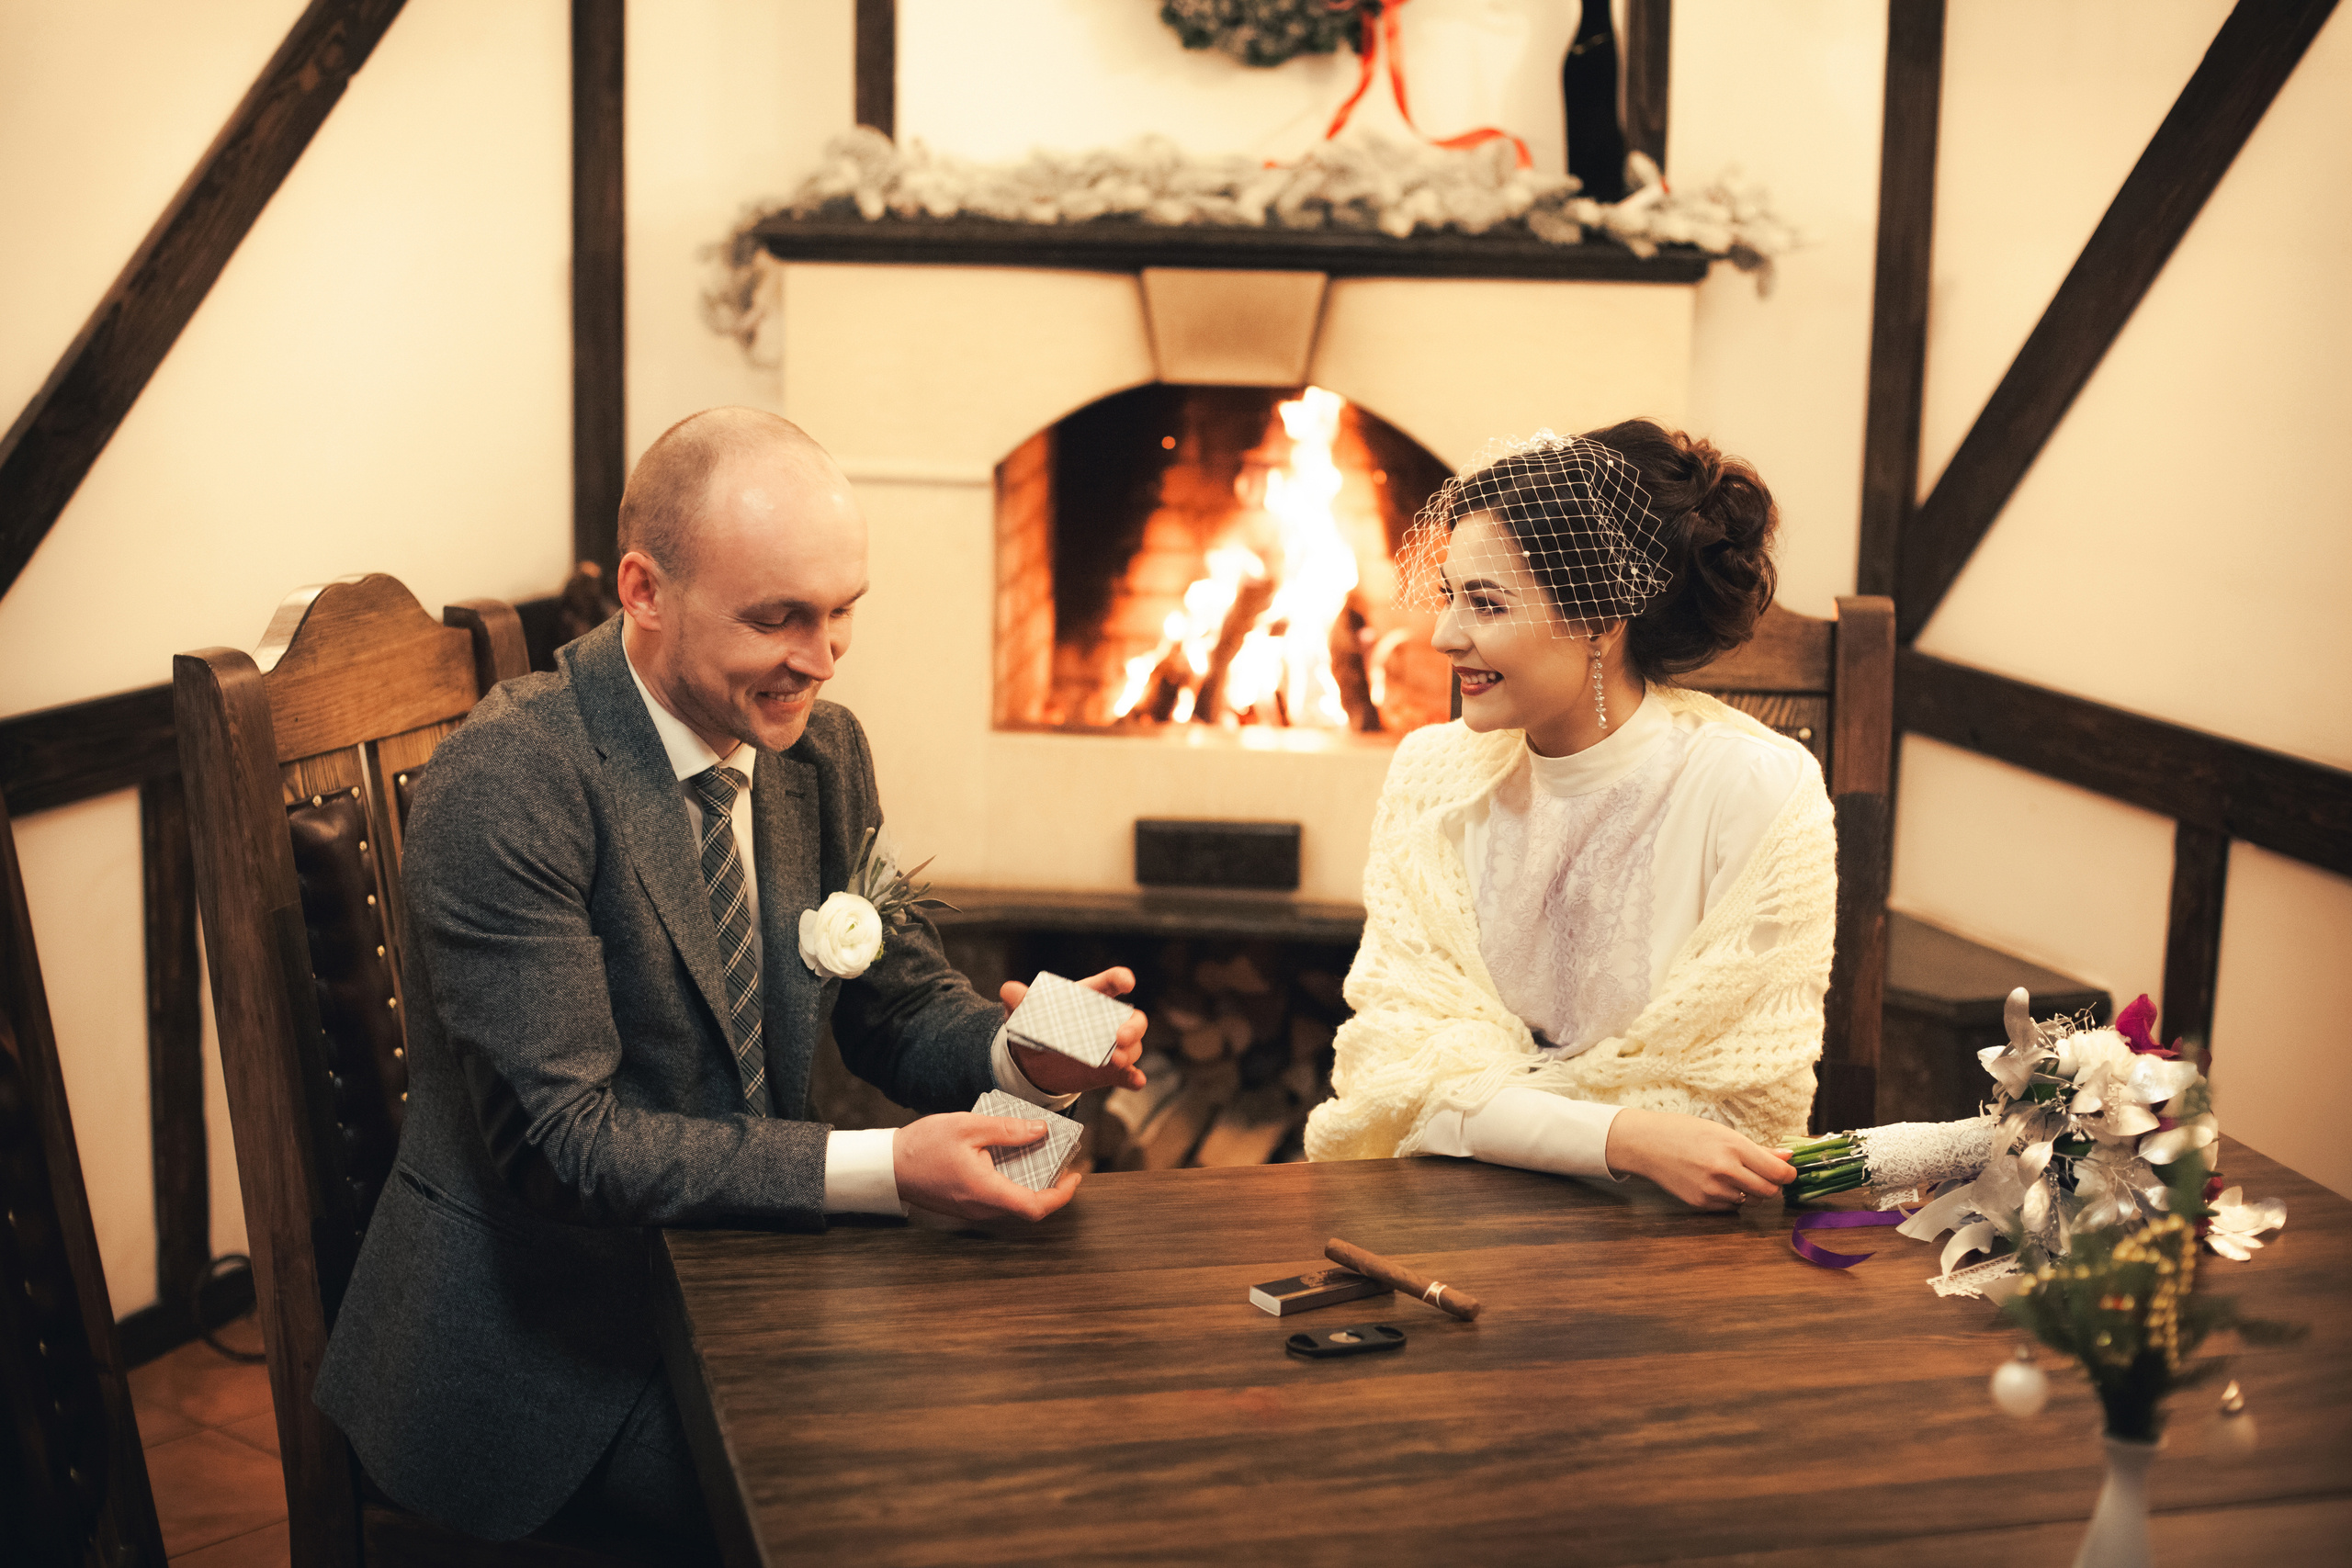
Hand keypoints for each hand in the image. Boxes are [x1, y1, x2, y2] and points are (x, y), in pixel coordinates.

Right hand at [892, 1114, 1081, 1221]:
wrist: (887, 1166)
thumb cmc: (923, 1146)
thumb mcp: (968, 1126)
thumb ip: (1008, 1130)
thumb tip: (1041, 1130)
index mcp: (985, 1191)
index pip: (1035, 1207)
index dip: (1061, 1195)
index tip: (1074, 1176)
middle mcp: (981, 1207)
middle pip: (1027, 1206)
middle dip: (1050, 1184)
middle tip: (1060, 1157)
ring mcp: (972, 1210)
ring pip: (1012, 1203)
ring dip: (1030, 1183)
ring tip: (1038, 1152)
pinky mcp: (965, 1205)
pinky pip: (997, 1198)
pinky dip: (1012, 1182)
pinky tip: (1011, 1158)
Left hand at [999, 966, 1148, 1094]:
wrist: (1033, 1064)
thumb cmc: (1035, 1028)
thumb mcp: (1025, 1015)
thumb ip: (1020, 1001)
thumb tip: (1009, 989)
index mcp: (1090, 998)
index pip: (1110, 983)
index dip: (1121, 979)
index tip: (1127, 983)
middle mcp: (1108, 1021)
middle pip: (1134, 1019)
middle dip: (1133, 1026)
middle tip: (1120, 1036)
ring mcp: (1112, 1047)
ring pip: (1133, 1048)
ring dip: (1129, 1053)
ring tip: (1116, 1060)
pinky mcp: (1110, 1072)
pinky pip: (1128, 1075)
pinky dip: (1133, 1078)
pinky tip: (1135, 1080)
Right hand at [1603, 1108, 1795, 1211]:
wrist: (1647, 1144)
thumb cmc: (1684, 1132)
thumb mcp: (1723, 1132)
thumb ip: (1758, 1150)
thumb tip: (1787, 1158)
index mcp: (1733, 1147)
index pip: (1777, 1172)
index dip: (1788, 1173)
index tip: (1787, 1171)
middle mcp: (1725, 1171)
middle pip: (1769, 1191)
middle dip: (1772, 1184)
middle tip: (1764, 1174)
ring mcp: (1713, 1190)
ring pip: (1751, 1201)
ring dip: (1752, 1192)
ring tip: (1736, 1176)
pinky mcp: (1702, 1204)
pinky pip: (1732, 1207)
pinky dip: (1732, 1198)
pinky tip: (1718, 1183)